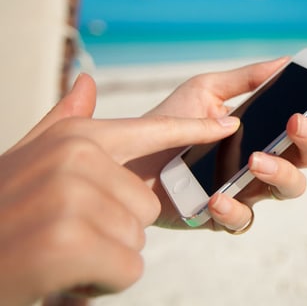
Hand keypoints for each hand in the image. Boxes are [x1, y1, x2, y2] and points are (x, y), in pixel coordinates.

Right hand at [0, 75, 240, 303]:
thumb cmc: (1, 209)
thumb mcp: (31, 156)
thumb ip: (65, 119)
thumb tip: (88, 81)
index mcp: (75, 137)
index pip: (152, 130)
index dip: (193, 129)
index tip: (228, 123)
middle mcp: (77, 158)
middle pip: (147, 202)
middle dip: (117, 228)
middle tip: (70, 233)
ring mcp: (74, 197)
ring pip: (138, 236)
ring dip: (106, 255)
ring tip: (63, 251)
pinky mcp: (73, 242)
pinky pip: (128, 267)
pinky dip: (102, 280)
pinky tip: (66, 272)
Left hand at [126, 57, 306, 231]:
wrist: (130, 157)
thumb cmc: (171, 121)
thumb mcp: (207, 90)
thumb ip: (246, 79)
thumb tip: (286, 61)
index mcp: (266, 132)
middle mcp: (264, 162)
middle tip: (294, 124)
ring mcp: (247, 190)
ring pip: (289, 190)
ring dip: (280, 172)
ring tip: (254, 159)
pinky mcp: (223, 214)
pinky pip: (243, 220)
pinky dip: (234, 209)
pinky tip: (217, 197)